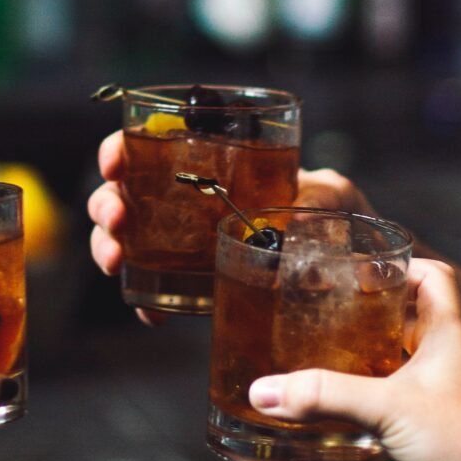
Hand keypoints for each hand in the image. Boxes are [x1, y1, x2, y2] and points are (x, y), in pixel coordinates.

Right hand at [87, 130, 373, 323]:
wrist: (353, 262)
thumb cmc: (338, 213)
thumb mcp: (331, 194)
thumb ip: (319, 198)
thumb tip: (298, 229)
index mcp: (212, 164)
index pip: (150, 146)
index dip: (121, 149)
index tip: (115, 162)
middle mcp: (188, 202)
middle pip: (124, 193)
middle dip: (106, 204)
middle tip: (116, 219)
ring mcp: (186, 245)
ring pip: (126, 239)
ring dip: (108, 246)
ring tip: (116, 261)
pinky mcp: (196, 286)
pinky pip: (156, 292)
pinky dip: (146, 301)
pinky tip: (152, 314)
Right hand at [248, 259, 460, 460]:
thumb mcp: (388, 406)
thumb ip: (322, 395)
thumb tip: (264, 390)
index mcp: (447, 333)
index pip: (430, 277)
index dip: (398, 264)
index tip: (355, 264)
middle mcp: (444, 362)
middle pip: (404, 321)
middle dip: (363, 314)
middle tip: (318, 312)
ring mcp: (437, 400)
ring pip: (393, 368)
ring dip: (358, 363)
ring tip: (312, 359)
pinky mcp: (425, 437)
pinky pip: (387, 412)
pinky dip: (358, 409)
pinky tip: (326, 417)